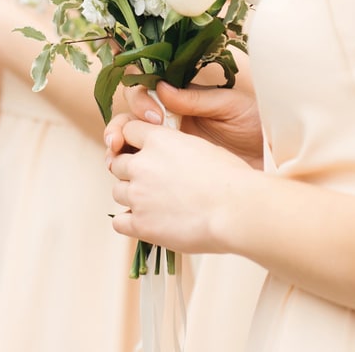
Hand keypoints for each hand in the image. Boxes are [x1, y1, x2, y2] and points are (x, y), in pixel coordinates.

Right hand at [105, 82, 263, 167]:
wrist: (278, 162)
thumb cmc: (258, 128)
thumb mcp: (229, 107)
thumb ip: (196, 99)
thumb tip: (161, 87)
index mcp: (181, 106)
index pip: (146, 98)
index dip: (140, 104)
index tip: (154, 117)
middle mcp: (170, 128)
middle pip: (129, 124)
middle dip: (117, 130)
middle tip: (118, 143)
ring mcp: (169, 154)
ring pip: (129, 150)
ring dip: (116, 154)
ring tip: (114, 162)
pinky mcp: (172, 178)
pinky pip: (144, 177)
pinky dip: (131, 181)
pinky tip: (130, 186)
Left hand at [109, 117, 254, 253]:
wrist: (237, 210)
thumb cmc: (230, 178)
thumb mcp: (202, 147)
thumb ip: (176, 147)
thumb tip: (171, 157)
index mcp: (158, 139)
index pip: (127, 130)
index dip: (133, 141)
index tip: (140, 151)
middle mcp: (142, 164)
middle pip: (117, 163)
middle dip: (130, 171)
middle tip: (150, 182)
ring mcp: (138, 195)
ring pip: (117, 191)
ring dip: (131, 196)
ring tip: (154, 203)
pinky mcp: (141, 224)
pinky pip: (118, 221)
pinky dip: (129, 222)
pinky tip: (147, 222)